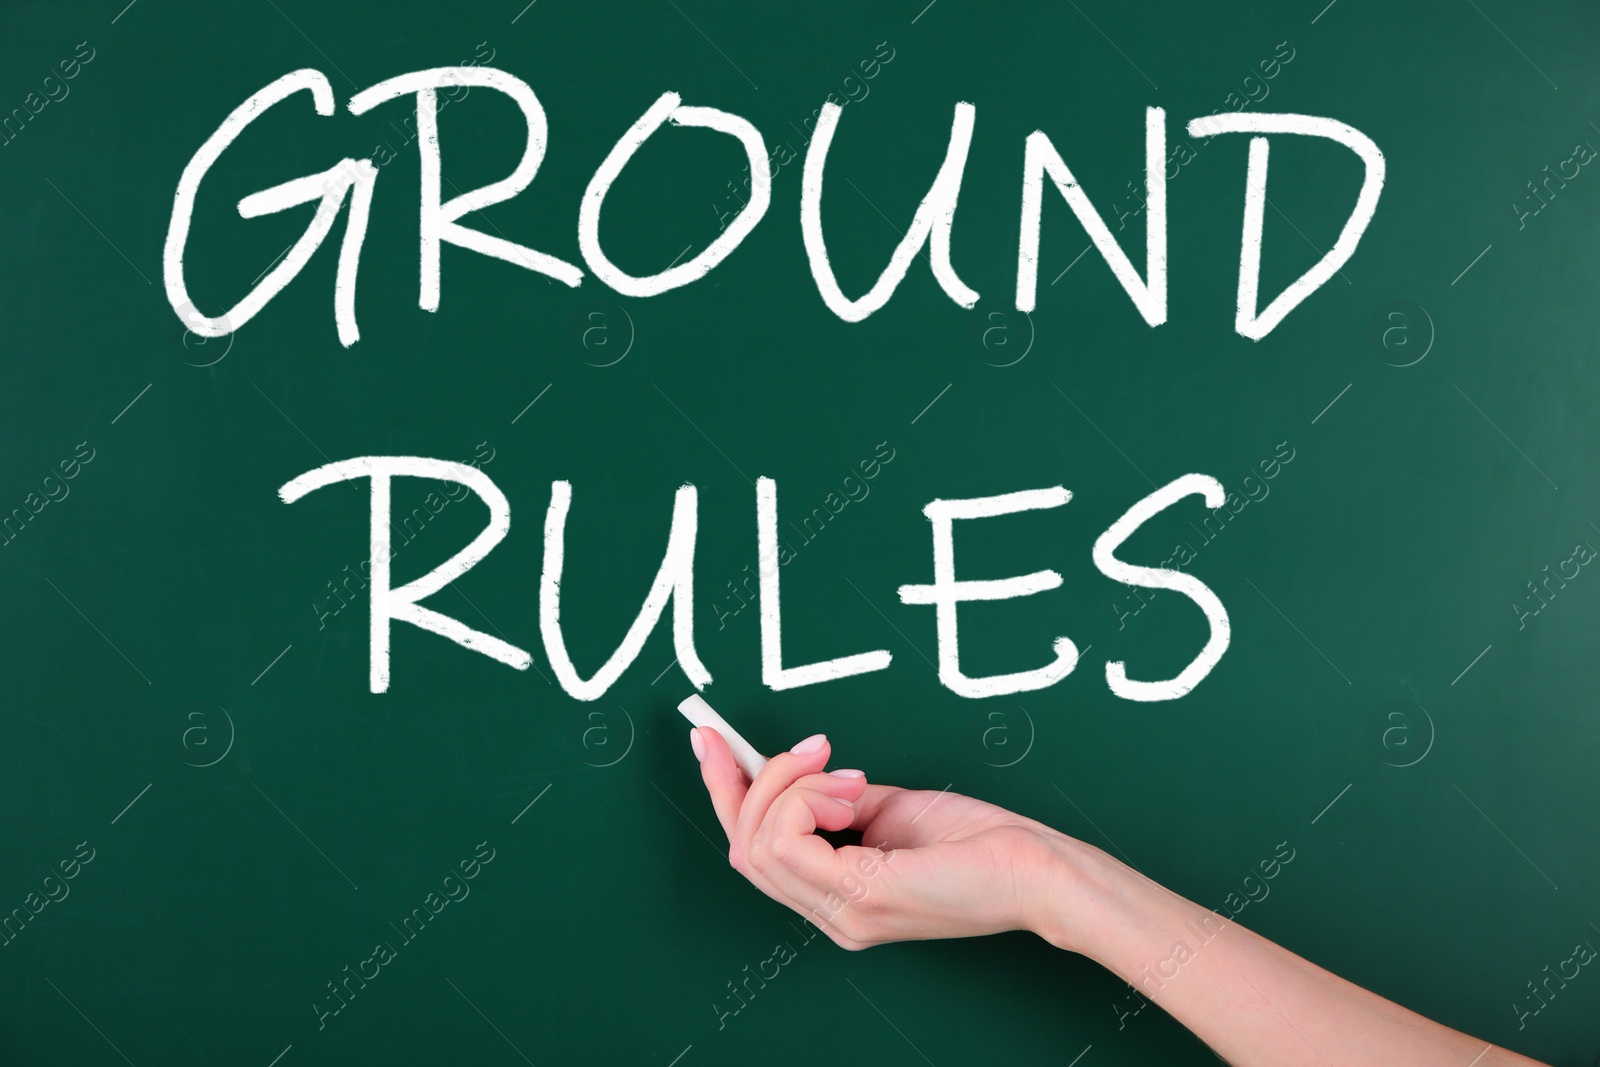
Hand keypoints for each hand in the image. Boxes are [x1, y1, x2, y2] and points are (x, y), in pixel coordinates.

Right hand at [691, 725, 1095, 949]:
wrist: (1037, 871)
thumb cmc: (982, 844)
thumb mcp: (892, 808)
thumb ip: (841, 799)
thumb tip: (805, 770)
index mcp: (838, 898)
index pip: (755, 852)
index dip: (725, 792)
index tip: (709, 739)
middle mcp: (832, 916)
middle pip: (744, 849)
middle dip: (750, 781)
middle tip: (803, 744)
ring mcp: (843, 914)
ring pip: (759, 842)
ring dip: (791, 785)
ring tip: (845, 771)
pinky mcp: (861, 897)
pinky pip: (789, 839)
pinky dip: (806, 797)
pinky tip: (849, 788)